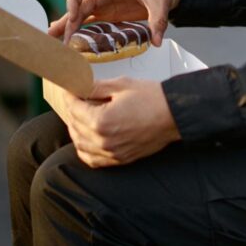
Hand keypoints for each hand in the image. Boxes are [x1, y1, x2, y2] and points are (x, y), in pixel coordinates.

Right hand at [49, 0, 181, 45]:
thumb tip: (156, 42)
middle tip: (56, 37)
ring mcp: (104, 2)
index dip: (73, 1)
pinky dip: (80, 29)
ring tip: (56, 40)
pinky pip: (90, 20)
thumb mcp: (161, 4)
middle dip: (67, 21)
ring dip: (69, 26)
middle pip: (78, 4)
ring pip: (81, 14)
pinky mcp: (109, 12)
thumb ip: (158, 22)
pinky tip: (71, 39)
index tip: (74, 18)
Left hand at [60, 77, 181, 167]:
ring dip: (76, 131)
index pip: (73, 108)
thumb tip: (77, 85)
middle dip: (73, 111)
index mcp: (101, 121)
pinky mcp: (120, 159)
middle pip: (74, 126)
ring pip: (80, 145)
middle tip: (78, 99)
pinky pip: (93, 160)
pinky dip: (86, 150)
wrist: (175, 115)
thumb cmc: (153, 99)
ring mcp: (112, 153)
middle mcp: (103, 141)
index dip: (70, 96)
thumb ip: (94, 87)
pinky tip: (88, 139)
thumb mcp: (121, 85)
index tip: (70, 89)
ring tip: (82, 118)